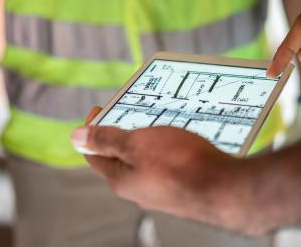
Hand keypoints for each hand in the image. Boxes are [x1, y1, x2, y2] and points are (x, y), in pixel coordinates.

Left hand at [72, 107, 300, 235]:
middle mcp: (137, 190)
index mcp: (120, 179)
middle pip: (120, 157)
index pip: (94, 153)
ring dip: (147, 139)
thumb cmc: (181, 164)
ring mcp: (160, 192)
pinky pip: (165, 165)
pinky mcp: (181, 190)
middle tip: (134, 109)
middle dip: (123, 131)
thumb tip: (75, 138)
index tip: (101, 107)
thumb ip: (106, 140)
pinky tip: (180, 138)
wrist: (225, 189)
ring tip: (159, 119)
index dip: (92, 128)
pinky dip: (166, 149)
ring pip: (145, 160)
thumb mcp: (138, 143)